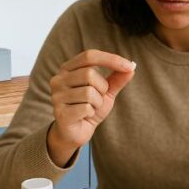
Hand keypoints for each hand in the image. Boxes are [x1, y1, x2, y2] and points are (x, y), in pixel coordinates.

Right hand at [46, 50, 135, 166]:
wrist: (77, 132)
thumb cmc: (90, 108)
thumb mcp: (106, 92)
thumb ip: (117, 79)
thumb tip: (132, 67)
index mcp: (68, 68)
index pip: (90, 56)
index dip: (111, 59)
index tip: (130, 66)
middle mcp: (58, 79)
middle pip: (89, 74)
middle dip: (102, 88)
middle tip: (98, 98)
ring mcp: (57, 96)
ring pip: (89, 92)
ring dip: (97, 103)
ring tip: (90, 108)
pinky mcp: (59, 113)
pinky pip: (85, 108)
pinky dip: (91, 113)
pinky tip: (85, 116)